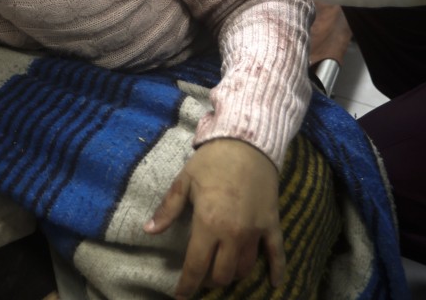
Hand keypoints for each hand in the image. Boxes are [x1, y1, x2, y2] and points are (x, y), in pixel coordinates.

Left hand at [145, 140, 284, 298]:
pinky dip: (276, 272)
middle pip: (222, 274)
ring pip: (244, 267)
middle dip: (209, 280)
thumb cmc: (212, 161)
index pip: (196, 265)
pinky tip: (274, 284)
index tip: (180, 296)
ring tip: (222, 271)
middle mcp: (233, 234)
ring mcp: (255, 231)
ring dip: (232, 273)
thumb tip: (148, 230)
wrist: (247, 142)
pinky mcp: (272, 224)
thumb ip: (168, 209)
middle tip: (200, 277)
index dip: (187, 285)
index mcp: (208, 224)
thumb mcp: (184, 181)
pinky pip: (277, 254)